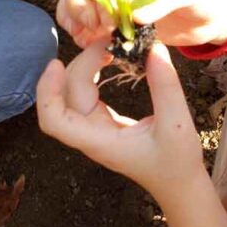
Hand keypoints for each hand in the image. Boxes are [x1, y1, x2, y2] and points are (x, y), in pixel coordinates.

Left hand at [36, 42, 204, 194]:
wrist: (179, 185)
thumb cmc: (177, 162)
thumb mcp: (178, 123)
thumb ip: (166, 86)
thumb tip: (153, 48)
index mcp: (99, 141)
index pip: (54, 121)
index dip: (47, 92)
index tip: (57, 63)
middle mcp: (90, 135)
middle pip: (64, 97)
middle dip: (78, 65)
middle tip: (107, 42)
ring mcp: (94, 129)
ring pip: (72, 94)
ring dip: (83, 67)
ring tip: (107, 47)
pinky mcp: (102, 122)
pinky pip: (84, 95)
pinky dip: (90, 74)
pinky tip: (107, 59)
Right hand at [57, 0, 226, 47]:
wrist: (213, 15)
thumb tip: (134, 16)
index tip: (112, 21)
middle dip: (83, 10)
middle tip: (103, 31)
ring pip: (77, 3)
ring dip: (77, 22)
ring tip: (91, 40)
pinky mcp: (114, 17)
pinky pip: (86, 22)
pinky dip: (82, 33)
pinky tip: (92, 45)